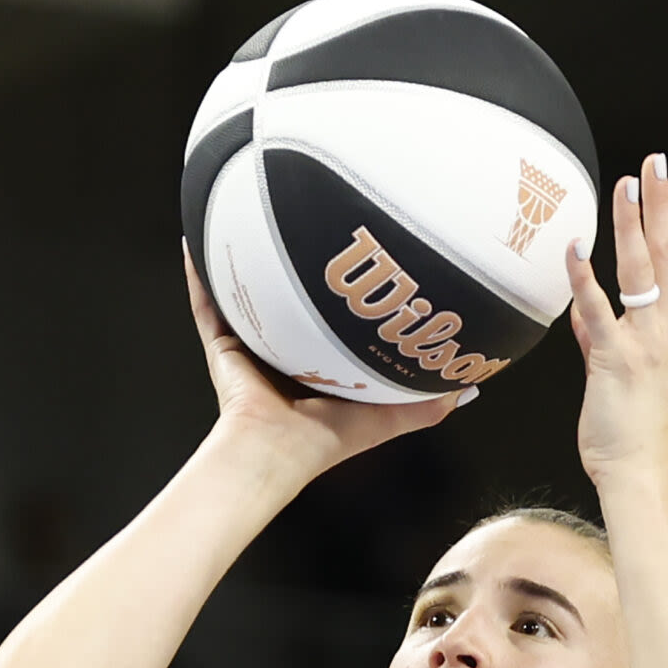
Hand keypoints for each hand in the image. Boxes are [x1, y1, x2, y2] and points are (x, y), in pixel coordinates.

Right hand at [184, 244, 464, 487]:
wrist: (276, 450)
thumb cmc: (326, 441)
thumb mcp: (386, 417)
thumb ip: (425, 404)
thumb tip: (470, 390)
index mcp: (312, 367)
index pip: (325, 324)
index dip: (340, 296)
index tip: (358, 262)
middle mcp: (277, 352)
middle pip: (284, 301)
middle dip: (292, 268)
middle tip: (307, 226)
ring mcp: (245, 346)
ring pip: (242, 294)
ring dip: (241, 259)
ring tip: (243, 217)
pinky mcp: (220, 344)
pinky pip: (206, 301)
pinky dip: (198, 272)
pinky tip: (197, 238)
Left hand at [565, 155, 667, 479]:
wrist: (636, 470)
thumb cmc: (629, 429)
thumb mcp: (617, 375)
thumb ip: (602, 340)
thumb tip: (585, 316)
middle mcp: (667, 329)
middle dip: (664, 204)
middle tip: (657, 162)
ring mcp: (644, 341)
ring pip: (641, 270)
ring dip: (633, 223)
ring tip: (626, 183)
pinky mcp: (614, 358)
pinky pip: (598, 309)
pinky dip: (586, 276)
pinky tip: (577, 246)